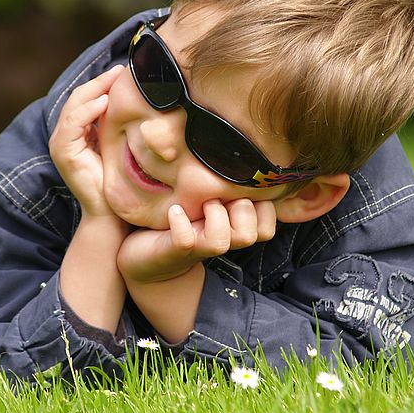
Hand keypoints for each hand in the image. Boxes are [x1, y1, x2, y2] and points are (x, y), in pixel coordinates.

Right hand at [48, 65, 124, 218]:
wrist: (110, 211)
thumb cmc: (118, 179)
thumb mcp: (117, 143)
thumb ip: (115, 123)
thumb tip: (134, 98)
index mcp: (76, 131)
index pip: (86, 98)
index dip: (102, 83)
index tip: (122, 72)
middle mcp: (65, 135)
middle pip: (78, 98)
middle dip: (99, 82)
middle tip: (121, 70)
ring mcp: (60, 143)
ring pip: (73, 106)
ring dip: (94, 90)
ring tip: (113, 80)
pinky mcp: (63, 152)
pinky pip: (72, 125)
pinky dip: (87, 111)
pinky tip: (104, 102)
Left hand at [117, 198, 276, 282]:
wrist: (146, 258)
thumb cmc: (184, 220)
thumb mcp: (214, 200)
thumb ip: (231, 186)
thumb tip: (249, 154)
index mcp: (234, 229)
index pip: (267, 227)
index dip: (261, 208)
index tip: (240, 194)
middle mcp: (221, 241)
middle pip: (251, 234)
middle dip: (239, 208)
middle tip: (217, 197)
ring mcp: (197, 248)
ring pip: (222, 241)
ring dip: (214, 216)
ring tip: (200, 204)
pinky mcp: (174, 250)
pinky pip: (185, 240)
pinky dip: (181, 223)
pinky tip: (174, 210)